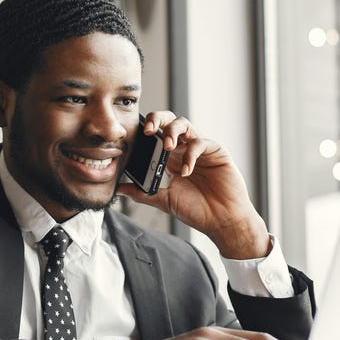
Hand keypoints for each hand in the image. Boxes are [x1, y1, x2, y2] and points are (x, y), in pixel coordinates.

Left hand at [117, 111, 269, 258]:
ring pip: (184, 124)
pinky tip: (186, 170)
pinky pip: (200, 142)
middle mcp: (183, 149)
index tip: (131, 135)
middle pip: (168, 121)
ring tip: (167, 147)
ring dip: (172, 131)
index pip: (154, 134)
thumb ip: (141, 192)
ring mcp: (199, 148)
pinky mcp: (215, 151)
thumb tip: (117, 188)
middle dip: (156, 119)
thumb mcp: (162, 200)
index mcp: (169, 158)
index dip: (143, 130)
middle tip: (148, 130)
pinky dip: (190, 154)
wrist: (221, 221)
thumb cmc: (195, 210)